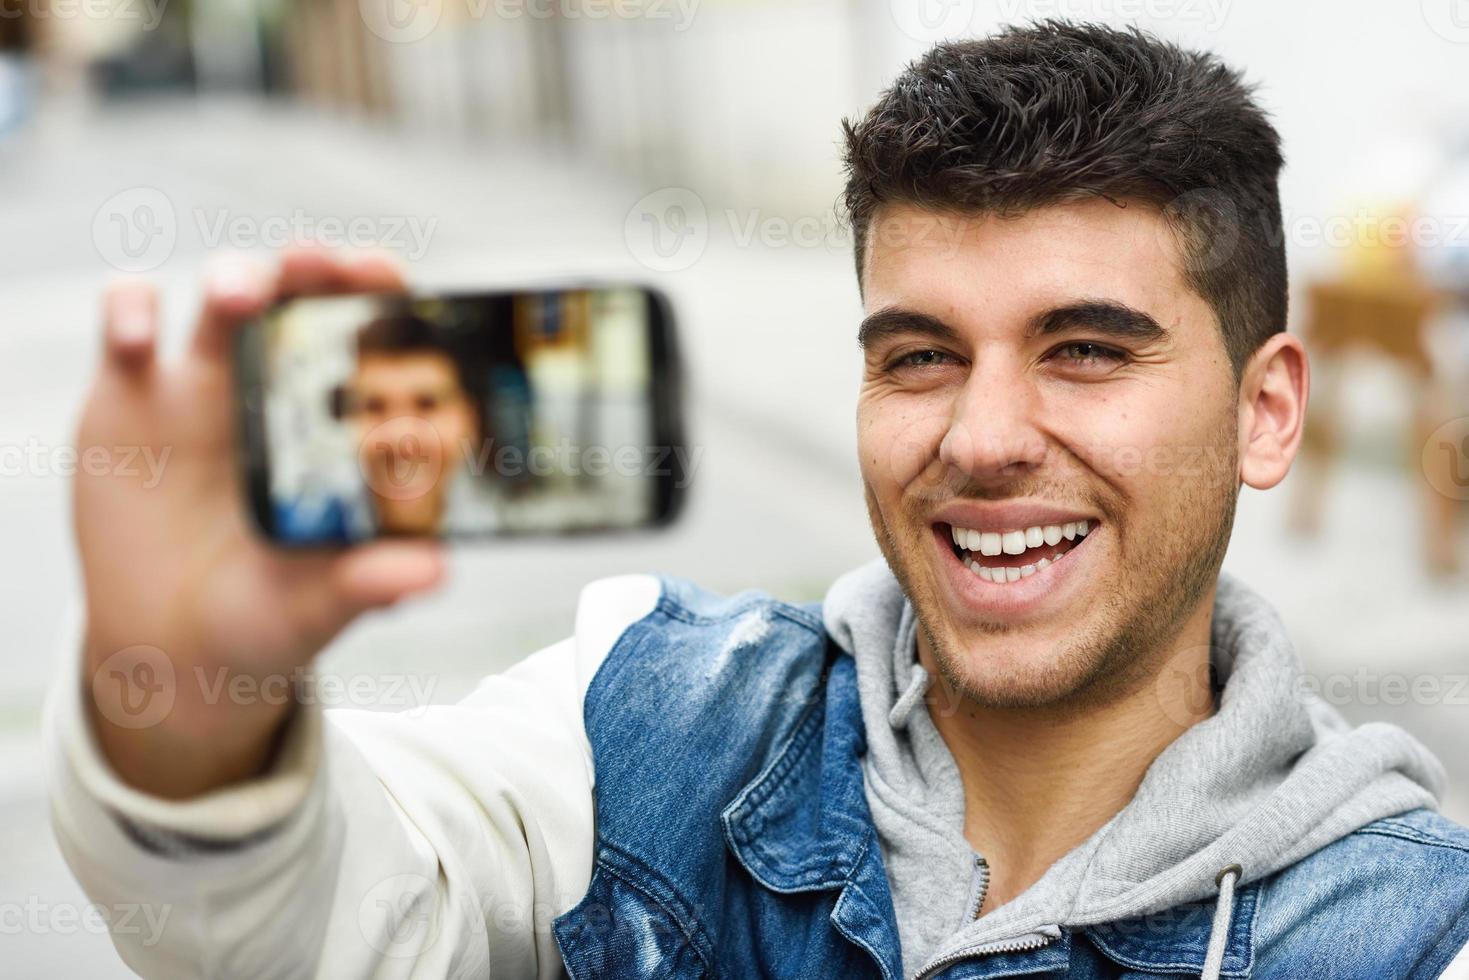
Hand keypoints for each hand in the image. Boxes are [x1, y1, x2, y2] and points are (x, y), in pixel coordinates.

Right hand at [76, 251, 444, 798]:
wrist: (171, 645)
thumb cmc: (268, 617)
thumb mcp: (317, 606)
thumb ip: (369, 584)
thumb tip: (434, 572)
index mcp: (339, 423)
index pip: (369, 336)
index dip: (381, 296)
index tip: (386, 277)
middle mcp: (281, 388)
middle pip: (301, 296)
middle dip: (312, 267)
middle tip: (321, 259)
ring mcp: (207, 384)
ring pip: (223, 296)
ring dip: (236, 279)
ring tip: (241, 298)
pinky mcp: (132, 393)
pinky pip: (128, 325)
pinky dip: (131, 311)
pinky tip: (138, 339)